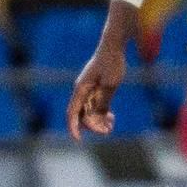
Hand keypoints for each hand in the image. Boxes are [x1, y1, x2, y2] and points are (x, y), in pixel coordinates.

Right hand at [67, 2, 154, 141]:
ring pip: (88, 112)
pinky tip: (112, 116)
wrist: (113, 45)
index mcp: (81, 89)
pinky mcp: (95, 89)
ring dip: (98, 121)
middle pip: (81, 115)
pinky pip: (94, 107)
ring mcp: (87, 90)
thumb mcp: (110, 84)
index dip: (74, 128)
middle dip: (93, 126)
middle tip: (109, 129)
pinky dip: (101, 114)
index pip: (72, 113)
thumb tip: (97, 117)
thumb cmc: (112, 62)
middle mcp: (81, 91)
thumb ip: (103, 101)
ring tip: (112, 123)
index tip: (79, 140)